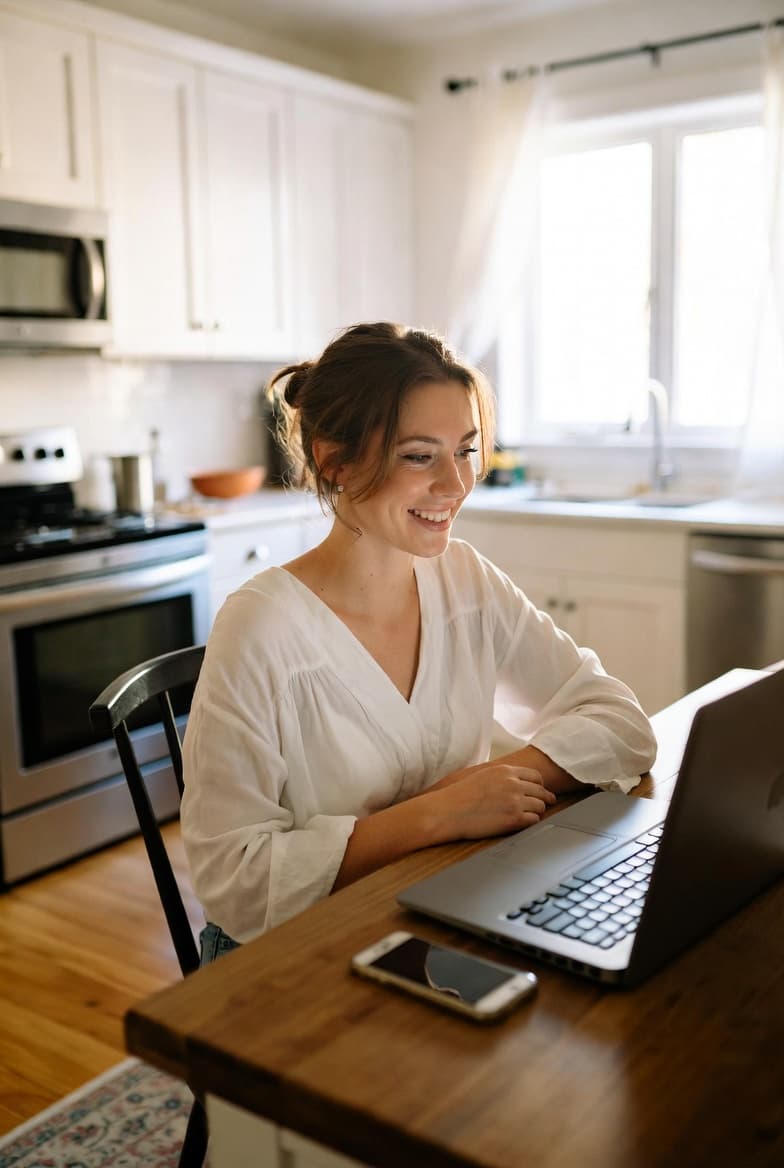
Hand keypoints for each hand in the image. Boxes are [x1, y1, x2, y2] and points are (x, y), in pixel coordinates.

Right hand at [427, 762, 557, 841]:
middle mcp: (513, 783)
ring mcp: (515, 801)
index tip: (539, 792)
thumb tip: (517, 782)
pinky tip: (521, 823)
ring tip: (528, 816)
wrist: (448, 811)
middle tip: (543, 805)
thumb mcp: (483, 776)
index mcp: (505, 771)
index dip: (539, 785)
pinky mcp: (514, 819)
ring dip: (536, 812)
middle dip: (542, 799)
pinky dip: (530, 822)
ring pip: (540, 806)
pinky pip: (534, 820)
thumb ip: (503, 776)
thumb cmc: (460, 796)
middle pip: (541, 791)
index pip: (536, 776)